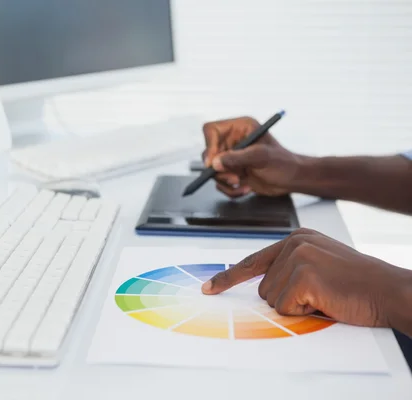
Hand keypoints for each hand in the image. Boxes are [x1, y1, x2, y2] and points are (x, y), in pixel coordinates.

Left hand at [201, 228, 411, 328]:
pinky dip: (304, 312)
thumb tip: (262, 289)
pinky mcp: (303, 275)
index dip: (228, 278)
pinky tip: (326, 300)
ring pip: (272, 299)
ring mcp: (297, 257)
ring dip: (297, 306)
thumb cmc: (356, 283)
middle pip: (263, 287)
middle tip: (320, 294)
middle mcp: (293, 243)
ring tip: (325, 295)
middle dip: (287, 300)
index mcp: (296, 238)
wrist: (388, 289)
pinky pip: (285, 308)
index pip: (253, 261)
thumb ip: (290, 268)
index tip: (208, 288)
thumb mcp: (319, 264)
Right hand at [202, 116, 303, 197]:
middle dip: (219, 169)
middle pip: (209, 153)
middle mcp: (233, 142)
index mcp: (240, 128)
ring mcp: (231, 158)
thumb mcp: (261, 156)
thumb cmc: (283, 163)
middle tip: (232, 177)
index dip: (209, 145)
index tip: (212, 161)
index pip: (212, 130)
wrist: (292, 180)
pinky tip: (245, 188)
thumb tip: (215, 162)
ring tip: (240, 183)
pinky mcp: (232, 172)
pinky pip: (220, 182)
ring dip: (225, 181)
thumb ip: (237, 158)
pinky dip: (230, 189)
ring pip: (213, 170)